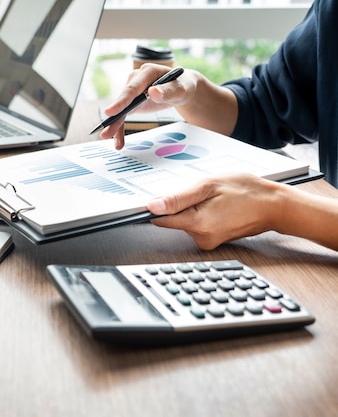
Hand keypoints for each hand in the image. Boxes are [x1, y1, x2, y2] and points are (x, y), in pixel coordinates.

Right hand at [98, 64, 196, 148]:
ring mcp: (132, 90)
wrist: (180, 89)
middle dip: (114, 116)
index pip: (133, 88)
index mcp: (148, 72)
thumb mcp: (181, 90)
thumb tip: (153, 92)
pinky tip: (119, 140)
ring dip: (114, 125)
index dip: (121, 101)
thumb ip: (168, 91)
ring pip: (120, 109)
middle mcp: (136, 79)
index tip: (110, 112)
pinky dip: (120, 127)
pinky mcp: (131, 101)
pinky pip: (123, 115)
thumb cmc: (182, 86)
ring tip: (108, 137)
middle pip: (123, 99)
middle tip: (106, 131)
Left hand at [146, 173, 285, 249]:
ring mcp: (207, 242)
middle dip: (183, 204)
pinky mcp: (212, 242)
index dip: (158, 207)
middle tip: (203, 194)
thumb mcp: (209, 186)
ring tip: (215, 200)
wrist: (274, 206)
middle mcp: (200, 238)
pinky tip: (218, 208)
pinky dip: (202, 215)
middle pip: (174, 220)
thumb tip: (153, 206)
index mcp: (197, 224)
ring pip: (186, 222)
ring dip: (194, 209)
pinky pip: (197, 225)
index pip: (160, 219)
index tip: (162, 198)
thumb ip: (178, 198)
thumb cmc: (246, 192)